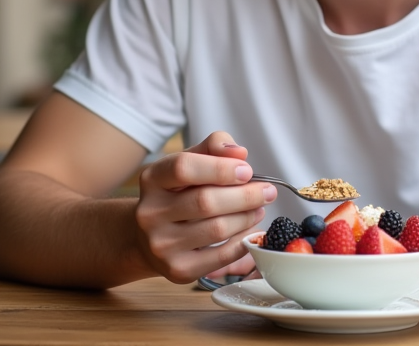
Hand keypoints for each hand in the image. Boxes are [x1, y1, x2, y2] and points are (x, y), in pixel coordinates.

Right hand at [133, 131, 276, 283]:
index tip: (247, 170)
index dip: (220, 168)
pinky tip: (251, 229)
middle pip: (205, 201)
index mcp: (152, 179)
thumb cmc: (178, 193)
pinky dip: (243, 241)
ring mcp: (161, 245)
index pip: (184, 168)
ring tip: (259, 208)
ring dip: (247, 217)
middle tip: (268, 191)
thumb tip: (239, 152)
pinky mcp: (178, 270)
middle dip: (245, 195)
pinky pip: (221, 257)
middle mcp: (150, 213)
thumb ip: (213, 148)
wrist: (149, 238)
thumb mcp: (190, 163)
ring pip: (217, 229)